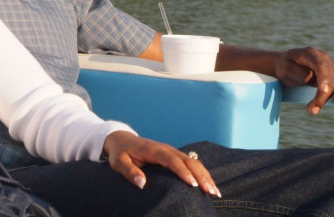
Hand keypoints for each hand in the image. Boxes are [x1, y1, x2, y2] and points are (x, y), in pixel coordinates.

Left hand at [103, 131, 220, 196]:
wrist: (122, 140)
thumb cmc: (120, 153)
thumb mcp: (119, 162)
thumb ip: (129, 171)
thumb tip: (141, 183)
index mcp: (153, 150)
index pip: (171, 159)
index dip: (182, 171)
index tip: (192, 184)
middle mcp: (166, 149)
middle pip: (188, 161)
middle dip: (200, 176)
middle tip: (209, 192)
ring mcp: (172, 152)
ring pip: (194, 162)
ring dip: (205, 176)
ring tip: (215, 192)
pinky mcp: (175, 157)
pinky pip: (192, 164)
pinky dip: (202, 174)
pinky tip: (210, 186)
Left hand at [273, 47, 333, 113]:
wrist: (287, 65)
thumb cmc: (285, 67)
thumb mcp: (284, 69)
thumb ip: (297, 73)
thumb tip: (312, 79)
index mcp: (310, 53)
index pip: (320, 65)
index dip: (324, 78)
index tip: (324, 91)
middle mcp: (323, 57)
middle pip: (329, 77)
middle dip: (323, 95)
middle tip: (311, 110)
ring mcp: (331, 65)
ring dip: (329, 97)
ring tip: (314, 110)